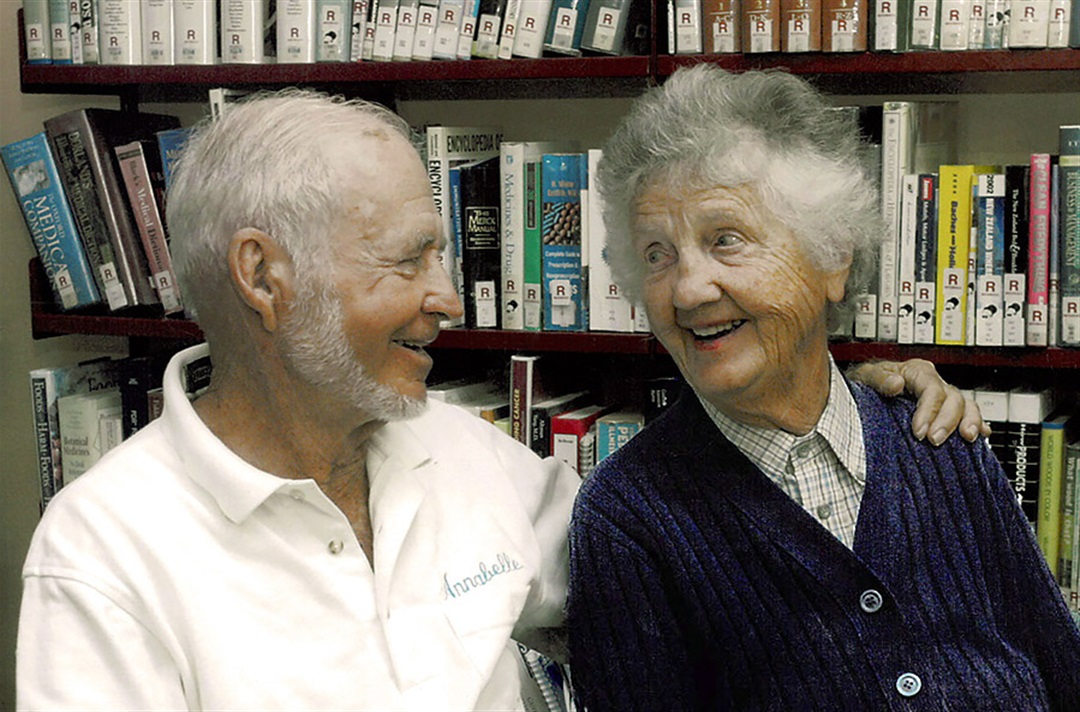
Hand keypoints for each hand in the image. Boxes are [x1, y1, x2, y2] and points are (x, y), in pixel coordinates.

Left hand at [846, 359, 989, 445]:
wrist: (863, 394)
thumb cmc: (867, 384)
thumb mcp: (866, 376)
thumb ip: (879, 379)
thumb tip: (896, 384)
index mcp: (918, 371)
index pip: (932, 389)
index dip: (929, 411)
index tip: (919, 432)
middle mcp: (934, 383)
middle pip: (953, 398)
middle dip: (947, 421)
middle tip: (934, 441)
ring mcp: (943, 398)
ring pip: (966, 406)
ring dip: (969, 422)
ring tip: (968, 439)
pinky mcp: (945, 412)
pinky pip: (968, 416)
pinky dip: (976, 425)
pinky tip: (980, 437)